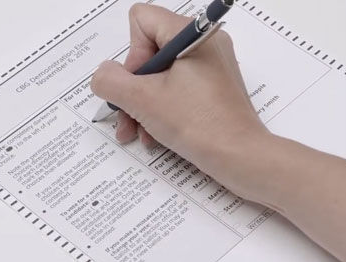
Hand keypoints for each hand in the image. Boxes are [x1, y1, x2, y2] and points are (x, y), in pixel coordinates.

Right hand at [91, 4, 269, 181]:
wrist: (241, 157)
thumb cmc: (201, 125)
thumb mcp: (142, 100)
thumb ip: (110, 81)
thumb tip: (104, 75)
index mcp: (191, 34)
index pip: (142, 20)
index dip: (132, 54)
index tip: (139, 84)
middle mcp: (205, 44)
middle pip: (150, 51)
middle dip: (133, 88)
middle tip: (127, 114)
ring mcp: (212, 66)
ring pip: (162, 75)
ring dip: (143, 104)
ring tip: (137, 132)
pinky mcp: (215, 88)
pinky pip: (179, 89)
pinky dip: (163, 109)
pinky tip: (155, 135)